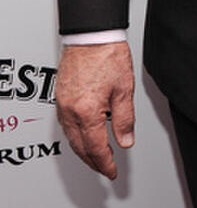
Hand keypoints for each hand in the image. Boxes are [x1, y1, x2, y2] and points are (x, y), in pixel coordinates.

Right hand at [55, 41, 134, 179]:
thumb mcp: (124, 90)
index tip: (112, 171)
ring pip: (71, 137)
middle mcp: (71, 110)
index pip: (96, 147)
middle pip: (80, 146)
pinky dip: (75, 136)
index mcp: (87, 111)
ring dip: (83, 151)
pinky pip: (66, 124)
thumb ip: (125, 119)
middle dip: (93, 162)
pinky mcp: (60, 96)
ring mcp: (63, 104)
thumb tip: (125, 141)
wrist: (91, 35)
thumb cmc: (107, 55)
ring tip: (95, 158)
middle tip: (105, 169)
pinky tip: (83, 136)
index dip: (105, 163)